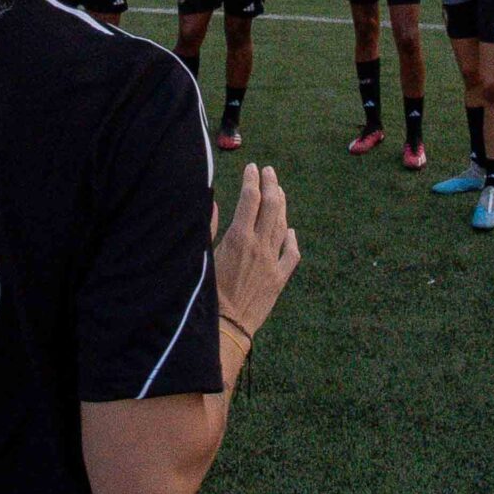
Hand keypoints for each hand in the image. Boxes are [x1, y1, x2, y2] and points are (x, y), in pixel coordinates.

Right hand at [214, 163, 300, 337]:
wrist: (225, 327)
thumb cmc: (206, 292)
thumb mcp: (202, 256)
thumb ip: (209, 227)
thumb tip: (213, 202)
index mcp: (239, 238)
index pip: (250, 199)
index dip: (252, 180)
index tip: (252, 167)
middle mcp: (259, 247)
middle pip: (271, 206)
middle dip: (271, 184)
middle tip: (269, 171)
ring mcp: (272, 263)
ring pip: (282, 226)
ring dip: (281, 205)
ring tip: (278, 190)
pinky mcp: (279, 280)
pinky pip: (291, 255)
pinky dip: (292, 239)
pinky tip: (290, 231)